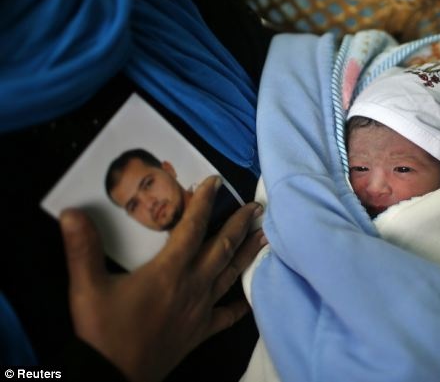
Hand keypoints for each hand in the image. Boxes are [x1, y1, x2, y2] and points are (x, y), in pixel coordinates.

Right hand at [60, 176, 265, 381]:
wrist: (113, 377)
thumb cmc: (103, 331)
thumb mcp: (87, 288)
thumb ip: (82, 248)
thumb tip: (71, 212)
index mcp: (170, 270)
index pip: (193, 227)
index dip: (205, 202)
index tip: (217, 181)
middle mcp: (193, 285)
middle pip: (222, 248)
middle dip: (240, 224)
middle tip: (258, 207)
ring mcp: (201, 309)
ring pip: (231, 274)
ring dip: (248, 253)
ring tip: (265, 236)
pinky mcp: (201, 332)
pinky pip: (227, 316)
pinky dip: (240, 305)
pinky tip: (249, 298)